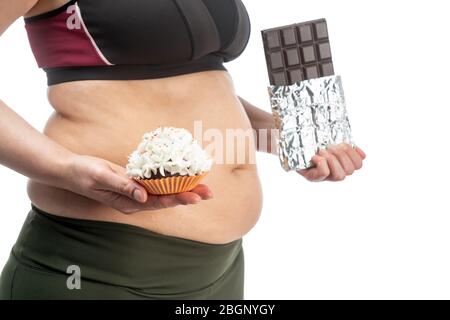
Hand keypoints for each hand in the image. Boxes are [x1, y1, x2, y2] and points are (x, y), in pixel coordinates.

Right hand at [61, 155, 212, 213]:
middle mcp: (136, 200)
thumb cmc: (83, 173)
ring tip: (204, 187)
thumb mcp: (101, 177)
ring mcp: (136, 193)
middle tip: (210, 192)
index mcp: (129, 202)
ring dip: (184, 188)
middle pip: (167, 199)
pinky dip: (172, 180)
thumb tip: (143, 196)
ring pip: (165, 192)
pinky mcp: (135, 183)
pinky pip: (157, 183)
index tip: (196, 196)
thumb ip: (122, 186)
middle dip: (189, 195)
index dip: (179, 198)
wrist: (70, 170)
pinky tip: (183, 176)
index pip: (159, 202)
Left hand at [297, 143, 365, 181]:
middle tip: (330, 146)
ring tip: (322, 151)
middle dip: (342, 155)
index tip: (344, 143)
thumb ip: (344, 145)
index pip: (358, 165)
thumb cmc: (310, 142)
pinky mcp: (312, 178)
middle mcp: (334, 173)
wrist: (289, 144)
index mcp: (341, 163)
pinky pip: (324, 173)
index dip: (354, 154)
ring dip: (332, 159)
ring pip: (340, 176)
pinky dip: (321, 162)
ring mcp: (323, 177)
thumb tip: (361, 152)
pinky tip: (314, 156)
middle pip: (350, 170)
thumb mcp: (329, 141)